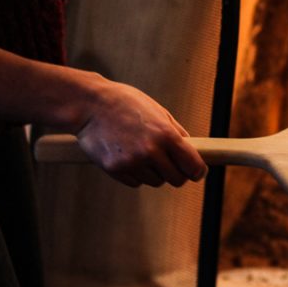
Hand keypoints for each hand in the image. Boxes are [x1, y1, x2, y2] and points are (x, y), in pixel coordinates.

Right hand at [73, 79, 207, 187]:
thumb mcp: (157, 111)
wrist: (89, 105)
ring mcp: (131, 162)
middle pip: (177, 179)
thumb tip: (192, 151)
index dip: (198, 171)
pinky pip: (136, 182)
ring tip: (143, 153)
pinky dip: (137, 174)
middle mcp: (150, 151)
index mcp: (166, 134)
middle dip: (178, 174)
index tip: (196, 172)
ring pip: (156, 181)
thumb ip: (176, 132)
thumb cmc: (126, 104)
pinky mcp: (115, 170)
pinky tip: (129, 156)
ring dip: (155, 173)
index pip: (193, 166)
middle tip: (172, 165)